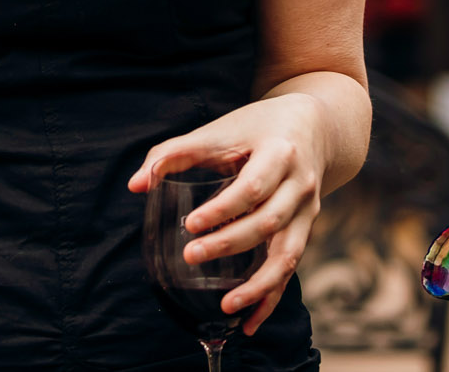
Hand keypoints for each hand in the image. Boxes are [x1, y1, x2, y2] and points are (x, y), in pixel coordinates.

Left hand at [127, 94, 324, 336]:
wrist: (313, 127)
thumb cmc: (256, 128)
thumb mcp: (218, 131)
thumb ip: (173, 153)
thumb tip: (135, 185)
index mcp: (279, 154)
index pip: (251, 187)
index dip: (222, 209)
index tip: (190, 224)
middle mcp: (300, 185)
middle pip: (268, 223)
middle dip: (230, 244)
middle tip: (191, 256)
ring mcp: (308, 212)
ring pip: (288, 255)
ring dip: (258, 285)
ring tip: (226, 307)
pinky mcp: (306, 231)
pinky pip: (291, 270)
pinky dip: (271, 298)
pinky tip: (249, 322)